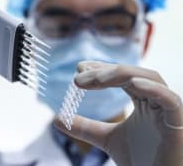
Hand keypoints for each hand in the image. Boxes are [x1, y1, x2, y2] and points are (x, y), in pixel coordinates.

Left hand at [55, 61, 182, 165]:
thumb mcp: (106, 138)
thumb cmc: (140, 159)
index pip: (121, 77)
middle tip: (80, 75)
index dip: (101, 69)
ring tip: (96, 79)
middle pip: (131, 74)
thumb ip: (84, 127)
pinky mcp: (179, 122)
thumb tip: (56, 119)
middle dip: (105, 71)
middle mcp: (155, 99)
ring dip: (122, 75)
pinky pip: (170, 100)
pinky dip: (153, 89)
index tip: (79, 69)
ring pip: (150, 78)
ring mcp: (168, 108)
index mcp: (142, 100)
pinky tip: (132, 84)